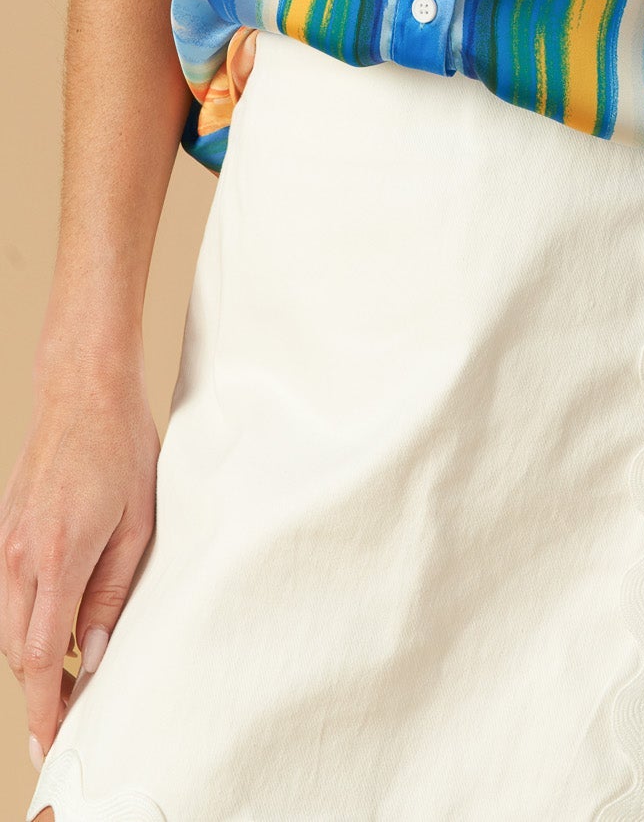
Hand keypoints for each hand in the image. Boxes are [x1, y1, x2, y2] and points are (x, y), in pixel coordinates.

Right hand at [1, 360, 160, 768]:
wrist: (83, 392)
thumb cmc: (122, 449)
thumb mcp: (137, 524)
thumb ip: (112, 596)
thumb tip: (92, 657)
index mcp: (58, 557)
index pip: (40, 656)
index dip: (44, 708)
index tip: (49, 745)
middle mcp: (19, 557)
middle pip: (18, 650)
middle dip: (39, 693)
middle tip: (66, 721)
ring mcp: (4, 544)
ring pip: (7, 627)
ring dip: (32, 658)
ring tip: (67, 679)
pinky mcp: (3, 532)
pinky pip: (6, 596)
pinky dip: (26, 622)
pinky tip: (57, 625)